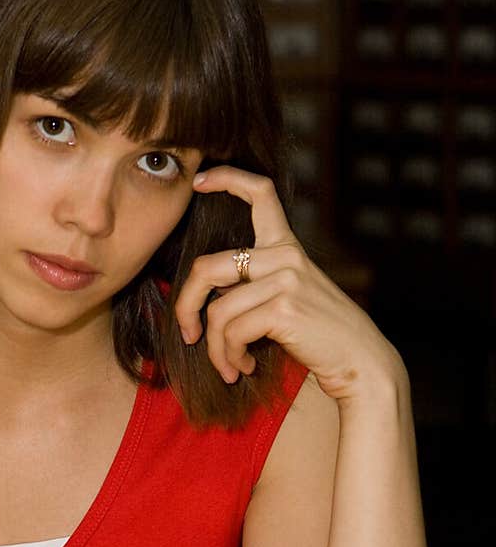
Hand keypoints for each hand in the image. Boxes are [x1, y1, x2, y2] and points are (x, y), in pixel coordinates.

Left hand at [174, 166, 402, 400]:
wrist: (360, 360)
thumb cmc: (319, 334)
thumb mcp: (290, 296)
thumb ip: (255, 284)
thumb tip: (203, 297)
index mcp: (286, 246)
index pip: (260, 193)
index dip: (226, 179)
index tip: (198, 182)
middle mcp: (285, 256)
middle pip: (207, 267)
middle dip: (186, 306)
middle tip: (189, 335)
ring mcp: (285, 280)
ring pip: (217, 312)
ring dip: (216, 348)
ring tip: (229, 365)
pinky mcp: (283, 309)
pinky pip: (232, 333)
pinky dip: (231, 357)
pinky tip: (244, 367)